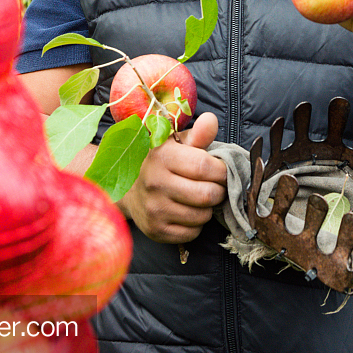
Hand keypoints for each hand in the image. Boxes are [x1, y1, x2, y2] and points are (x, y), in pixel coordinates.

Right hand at [117, 112, 227, 243]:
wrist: (131, 190)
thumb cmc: (163, 163)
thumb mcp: (178, 144)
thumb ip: (199, 134)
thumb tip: (211, 120)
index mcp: (162, 157)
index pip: (205, 167)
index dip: (221, 170)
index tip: (221, 170)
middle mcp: (155, 183)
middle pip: (207, 195)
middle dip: (218, 191)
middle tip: (214, 186)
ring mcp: (154, 209)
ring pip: (202, 216)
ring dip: (207, 209)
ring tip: (199, 198)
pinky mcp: (156, 230)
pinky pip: (192, 233)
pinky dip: (196, 225)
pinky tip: (187, 212)